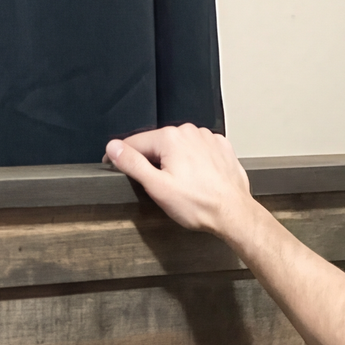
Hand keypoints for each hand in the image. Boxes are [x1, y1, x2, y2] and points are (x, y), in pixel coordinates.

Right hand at [104, 125, 254, 237]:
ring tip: (182, 186)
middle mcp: (188, 131)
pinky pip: (198, 150)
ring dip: (175, 162)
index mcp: (170, 138)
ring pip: (180, 147)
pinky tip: (197, 179)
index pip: (135, 142)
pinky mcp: (220, 147)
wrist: (233, 213)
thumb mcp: (157, 188)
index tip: (111, 163)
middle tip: (158, 186)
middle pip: (159, 144)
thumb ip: (133, 164)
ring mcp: (206, 137)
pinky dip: (194, 162)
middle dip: (154, 162)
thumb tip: (113, 148)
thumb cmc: (199, 205)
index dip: (121, 155)